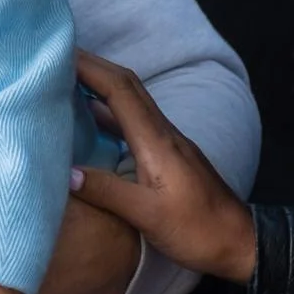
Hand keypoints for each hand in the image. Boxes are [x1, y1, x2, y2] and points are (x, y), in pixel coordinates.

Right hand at [71, 48, 256, 283]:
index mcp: (157, 140)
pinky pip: (132, 120)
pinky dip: (107, 110)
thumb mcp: (150, 216)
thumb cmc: (199, 231)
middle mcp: (162, 133)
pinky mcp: (166, 155)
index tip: (57, 51)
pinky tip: (89, 119)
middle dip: (90, 64)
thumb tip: (65, 172)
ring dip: (98, 84)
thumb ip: (108, 192)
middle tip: (53, 55)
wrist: (240, 242)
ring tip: (63, 80)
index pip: (119, 89)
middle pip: (124, 85)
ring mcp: (166, 142)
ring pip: (129, 101)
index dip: (88, 66)